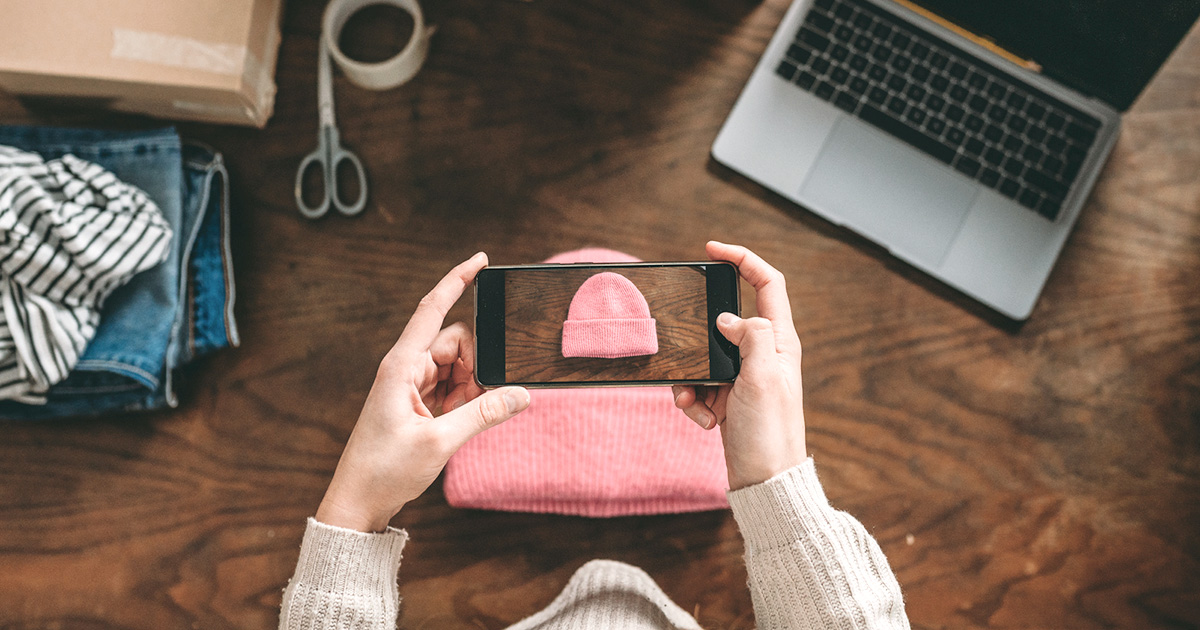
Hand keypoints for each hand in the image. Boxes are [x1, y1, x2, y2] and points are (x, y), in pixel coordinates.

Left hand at [316, 253, 530, 531]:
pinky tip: (465, 419)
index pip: (433, 309)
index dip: (457, 281)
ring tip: (467, 418)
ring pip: (456, 367)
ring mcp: (410, 386)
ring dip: (472, 386)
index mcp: (401, 365)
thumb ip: (484, 414)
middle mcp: (405, 369)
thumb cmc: (385, 469)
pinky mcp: (416, 404)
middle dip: (478, 363)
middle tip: (483, 397)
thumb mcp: (440, 441)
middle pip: (455, 343)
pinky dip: (465, 399)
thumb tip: (521, 395)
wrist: (358, 502)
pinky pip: (451, 387)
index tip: (481, 260)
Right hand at [672, 242, 806, 489]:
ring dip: (691, 378)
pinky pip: (698, 385)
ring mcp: (744, 377)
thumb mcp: (762, 377)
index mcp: (780, 342)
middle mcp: (764, 354)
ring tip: (694, 402)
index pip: (767, 284)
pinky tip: (703, 419)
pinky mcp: (728, 399)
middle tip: (685, 345)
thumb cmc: (770, 432)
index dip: (743, 259)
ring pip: (704, 356)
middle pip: (725, 320)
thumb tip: (727, 317)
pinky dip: (693, 401)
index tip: (713, 249)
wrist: (764, 484)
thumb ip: (749, 336)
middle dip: (699, 335)